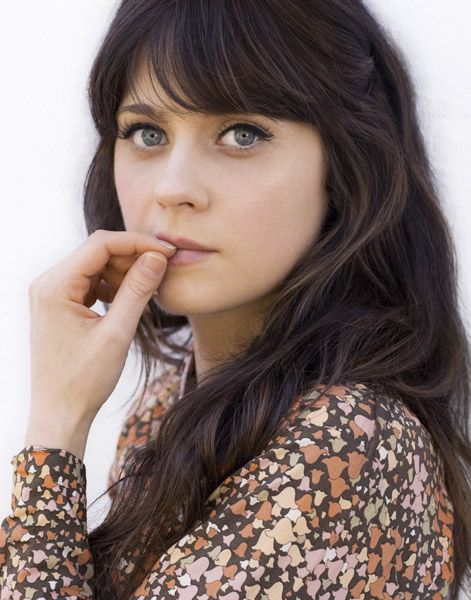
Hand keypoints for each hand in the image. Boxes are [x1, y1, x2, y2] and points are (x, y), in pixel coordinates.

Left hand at [27, 229, 176, 426]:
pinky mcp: (59, 304)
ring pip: (95, 265)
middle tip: (164, 269)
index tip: (167, 251)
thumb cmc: (84, 380)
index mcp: (54, 287)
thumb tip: (157, 257)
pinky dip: (113, 285)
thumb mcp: (117, 333)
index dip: (137, 243)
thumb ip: (137, 291)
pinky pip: (90, 282)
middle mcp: (47, 284)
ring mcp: (51, 294)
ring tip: (149, 289)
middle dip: (132, 256)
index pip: (100, 245)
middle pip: (97, 252)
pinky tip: (130, 300)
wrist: (61, 413)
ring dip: (124, 271)